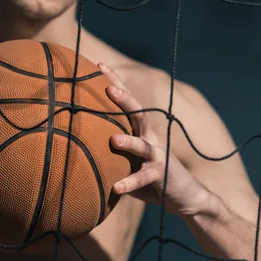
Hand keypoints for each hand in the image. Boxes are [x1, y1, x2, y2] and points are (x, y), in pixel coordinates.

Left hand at [98, 63, 210, 216]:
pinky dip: (130, 182)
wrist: (184, 195)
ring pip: (142, 146)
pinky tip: (116, 187)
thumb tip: (76, 143)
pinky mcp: (160, 176)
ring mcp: (157, 156)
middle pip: (138, 114)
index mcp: (140, 132)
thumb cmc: (149, 176)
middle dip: (125, 100)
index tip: (100, 65)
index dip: (116, 83)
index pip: (127, 103)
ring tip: (113, 140)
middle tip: (108, 88)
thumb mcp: (129, 159)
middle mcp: (149, 139)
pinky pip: (143, 179)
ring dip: (128, 142)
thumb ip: (111, 151)